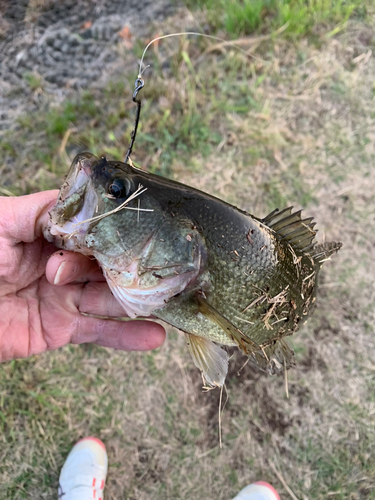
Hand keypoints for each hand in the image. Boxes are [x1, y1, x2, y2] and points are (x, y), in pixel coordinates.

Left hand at [0, 191, 164, 361]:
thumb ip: (40, 209)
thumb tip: (81, 200)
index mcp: (48, 234)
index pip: (94, 230)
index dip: (116, 231)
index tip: (145, 230)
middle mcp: (62, 263)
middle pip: (107, 263)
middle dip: (129, 265)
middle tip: (156, 268)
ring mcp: (64, 297)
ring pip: (110, 296)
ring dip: (138, 298)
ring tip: (168, 297)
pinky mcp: (61, 328)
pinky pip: (99, 331)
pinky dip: (127, 336)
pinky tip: (155, 336)